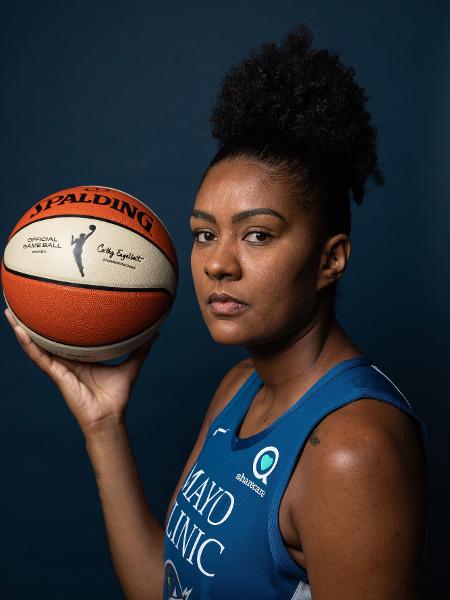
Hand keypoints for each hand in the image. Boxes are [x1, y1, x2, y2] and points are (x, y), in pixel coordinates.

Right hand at [4, 308, 158, 435]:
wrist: (109, 417)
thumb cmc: (116, 396)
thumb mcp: (130, 366)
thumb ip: (140, 349)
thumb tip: (155, 333)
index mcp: (79, 358)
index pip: (65, 336)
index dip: (57, 322)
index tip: (52, 303)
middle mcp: (66, 360)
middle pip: (46, 338)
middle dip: (33, 322)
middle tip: (23, 301)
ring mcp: (59, 368)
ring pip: (36, 345)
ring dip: (22, 329)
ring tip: (10, 312)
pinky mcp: (56, 375)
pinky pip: (39, 357)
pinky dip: (28, 344)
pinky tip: (19, 330)